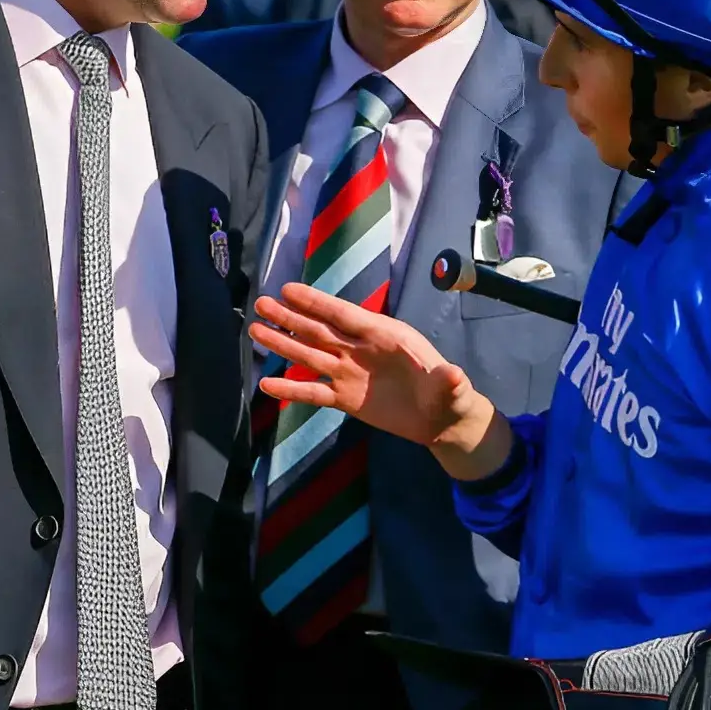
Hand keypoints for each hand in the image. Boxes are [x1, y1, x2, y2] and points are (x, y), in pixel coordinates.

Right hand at [249, 283, 512, 479]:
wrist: (442, 421)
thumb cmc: (449, 395)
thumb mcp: (453, 389)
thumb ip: (450, 382)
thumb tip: (455, 376)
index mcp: (383, 336)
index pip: (344, 315)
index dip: (317, 302)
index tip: (288, 289)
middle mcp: (359, 350)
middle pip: (319, 330)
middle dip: (290, 317)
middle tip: (261, 304)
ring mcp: (349, 373)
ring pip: (310, 356)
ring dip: (283, 344)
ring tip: (255, 331)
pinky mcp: (345, 399)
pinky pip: (313, 393)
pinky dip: (291, 390)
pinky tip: (266, 386)